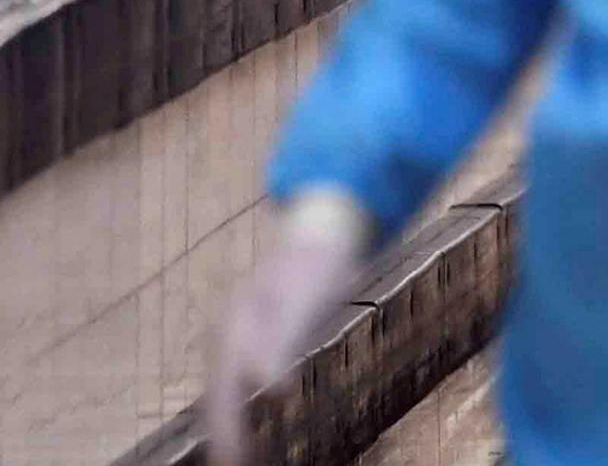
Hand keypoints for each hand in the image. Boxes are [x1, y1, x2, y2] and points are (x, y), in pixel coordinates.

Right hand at [206, 191, 373, 465]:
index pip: (222, 396)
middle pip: (218, 395)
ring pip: (225, 387)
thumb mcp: (302, 304)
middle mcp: (229, 332)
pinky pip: (242, 374)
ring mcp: (240, 330)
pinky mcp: (257, 330)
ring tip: (238, 455)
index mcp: (233, 331)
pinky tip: (257, 411)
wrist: (326, 227)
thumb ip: (282, 345)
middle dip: (223, 434)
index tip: (233, 463)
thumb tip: (270, 391)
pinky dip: (243, 401)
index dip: (227, 432)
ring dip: (229, 422)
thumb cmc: (318, 266)